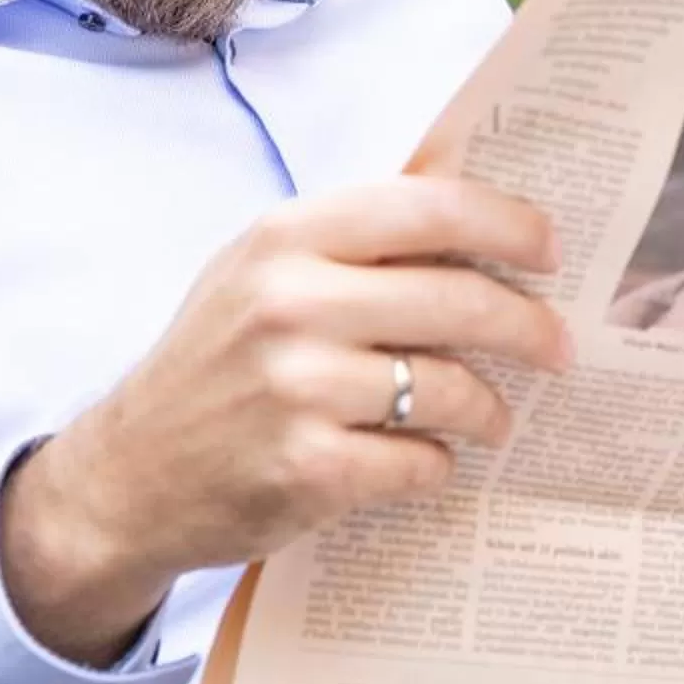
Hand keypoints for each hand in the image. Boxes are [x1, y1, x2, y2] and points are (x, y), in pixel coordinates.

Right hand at [1, 176, 569, 665]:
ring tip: (495, 417)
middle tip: (558, 346)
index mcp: (287, 237)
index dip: (508, 224)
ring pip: (450, 386)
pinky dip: (438, 464)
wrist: (125, 476)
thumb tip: (474, 207)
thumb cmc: (213, 362)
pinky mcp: (307, 466)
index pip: (430, 208)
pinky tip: (429, 459)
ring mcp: (297, 386)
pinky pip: (420, 459)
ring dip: (489, 407)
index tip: (551, 250)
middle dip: (529, 326)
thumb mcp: (260, 271)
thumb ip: (352, 240)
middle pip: (460, 299)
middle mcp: (290, 301)